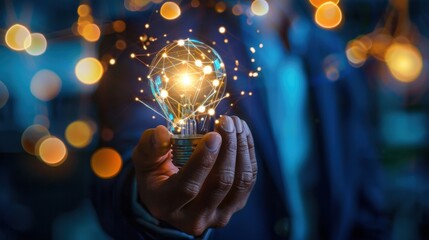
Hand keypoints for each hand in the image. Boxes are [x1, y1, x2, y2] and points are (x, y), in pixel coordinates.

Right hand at [132, 116, 256, 235]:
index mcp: (166, 205)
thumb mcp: (144, 160)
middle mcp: (194, 218)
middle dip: (228, 149)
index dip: (203, 161)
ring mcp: (218, 216)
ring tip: (236, 123)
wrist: (170, 195)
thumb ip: (150, 146)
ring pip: (240, 182)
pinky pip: (248, 179)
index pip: (188, 187)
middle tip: (227, 122)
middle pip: (220, 184)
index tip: (213, 134)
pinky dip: (248, 153)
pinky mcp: (235, 206)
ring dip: (241, 148)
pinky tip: (242, 133)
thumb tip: (161, 132)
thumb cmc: (154, 174)